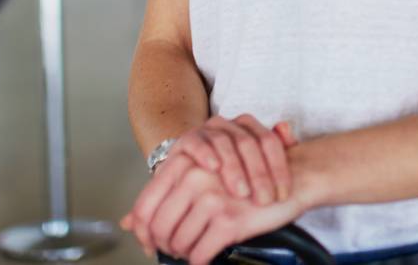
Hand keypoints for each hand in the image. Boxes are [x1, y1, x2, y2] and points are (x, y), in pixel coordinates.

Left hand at [118, 153, 306, 264]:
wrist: (292, 177)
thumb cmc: (245, 179)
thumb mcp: (202, 177)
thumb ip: (163, 196)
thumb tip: (125, 222)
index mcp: (183, 163)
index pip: (144, 205)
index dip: (142, 232)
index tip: (149, 244)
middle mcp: (194, 177)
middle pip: (158, 228)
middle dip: (164, 246)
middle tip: (174, 251)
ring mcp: (211, 199)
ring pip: (179, 243)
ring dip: (184, 254)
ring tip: (193, 252)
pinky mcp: (230, 221)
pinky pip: (201, 254)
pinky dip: (200, 262)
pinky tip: (206, 260)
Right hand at [165, 114, 299, 206]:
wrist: (194, 181)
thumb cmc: (231, 180)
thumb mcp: (256, 172)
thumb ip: (278, 149)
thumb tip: (285, 126)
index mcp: (251, 128)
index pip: (270, 142)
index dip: (279, 169)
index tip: (282, 196)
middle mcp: (230, 125)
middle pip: (249, 142)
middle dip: (259, 173)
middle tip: (263, 199)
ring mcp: (208, 130)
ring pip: (224, 141)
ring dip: (234, 167)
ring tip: (241, 192)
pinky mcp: (187, 140)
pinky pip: (197, 142)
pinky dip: (205, 153)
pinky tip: (213, 168)